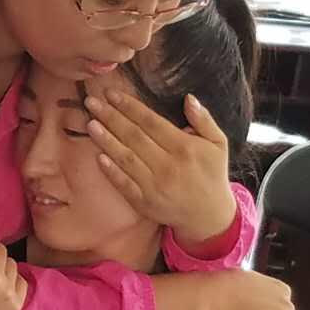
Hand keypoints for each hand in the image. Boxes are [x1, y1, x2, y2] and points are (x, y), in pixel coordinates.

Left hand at [84, 89, 237, 244]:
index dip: (129, 106)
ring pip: (126, 158)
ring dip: (106, 140)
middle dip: (111, 117)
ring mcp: (154, 185)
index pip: (150, 122)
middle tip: (91, 102)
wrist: (208, 215)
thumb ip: (204, 120)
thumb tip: (188, 98)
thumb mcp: (218, 144)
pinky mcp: (144, 202)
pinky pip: (123, 183)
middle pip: (133, 136)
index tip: (111, 94)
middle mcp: (167, 165)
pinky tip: (98, 156)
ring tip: (90, 123)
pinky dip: (111, 170)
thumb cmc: (212, 174)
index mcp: (184, 147)